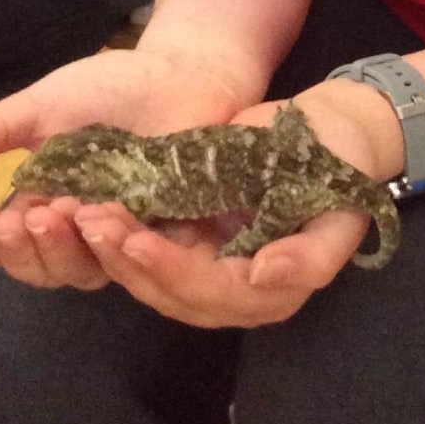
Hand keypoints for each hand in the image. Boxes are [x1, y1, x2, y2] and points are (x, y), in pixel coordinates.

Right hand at [0, 44, 256, 293]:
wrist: (179, 68)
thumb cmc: (110, 89)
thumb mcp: (42, 106)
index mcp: (48, 207)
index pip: (12, 246)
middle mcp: (85, 230)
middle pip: (48, 269)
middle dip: (27, 249)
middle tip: (20, 218)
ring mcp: (128, 233)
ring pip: (92, 270)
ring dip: (68, 247)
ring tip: (58, 212)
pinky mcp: (172, 229)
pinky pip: (144, 252)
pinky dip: (121, 240)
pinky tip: (106, 214)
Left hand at [65, 83, 396, 327]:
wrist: (335, 130)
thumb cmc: (342, 166)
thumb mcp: (340, 212)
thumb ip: (311, 258)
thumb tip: (262, 277)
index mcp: (270, 293)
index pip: (208, 293)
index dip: (169, 270)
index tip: (136, 240)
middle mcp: (233, 289)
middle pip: (169, 291)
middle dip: (127, 261)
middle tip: (91, 222)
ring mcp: (209, 261)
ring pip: (151, 273)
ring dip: (114, 250)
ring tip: (82, 214)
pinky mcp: (192, 233)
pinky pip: (151, 242)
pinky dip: (121, 230)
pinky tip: (93, 205)